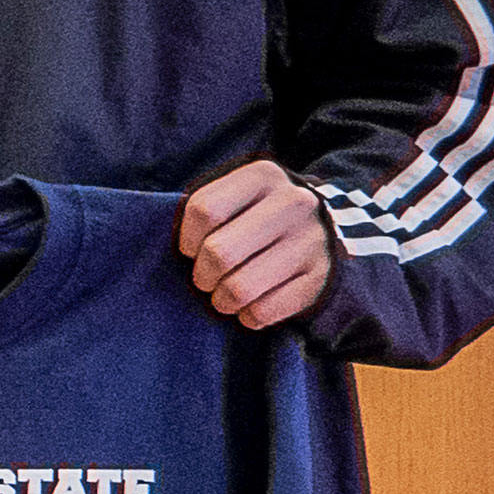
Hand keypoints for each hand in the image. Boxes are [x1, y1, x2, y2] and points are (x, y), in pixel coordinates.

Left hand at [179, 158, 335, 329]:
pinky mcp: (321, 276)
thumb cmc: (256, 215)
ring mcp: (312, 240)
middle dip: (201, 275)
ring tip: (222, 297)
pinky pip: (264, 311)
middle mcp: (295, 203)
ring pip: (239, 288)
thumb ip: (204, 211)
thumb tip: (171, 248)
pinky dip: (248, 316)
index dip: (187, 239)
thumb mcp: (234, 197)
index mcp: (264, 176)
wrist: (322, 228)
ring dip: (221, 300)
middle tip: (204, 279)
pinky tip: (249, 307)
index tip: (190, 250)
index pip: (204, 209)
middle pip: (219, 252)